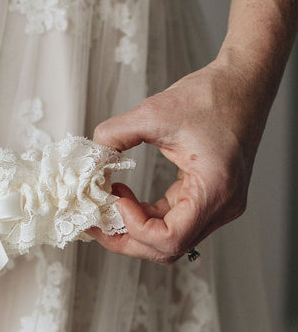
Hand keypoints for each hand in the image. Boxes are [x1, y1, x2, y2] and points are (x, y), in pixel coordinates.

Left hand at [88, 49, 274, 263]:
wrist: (242, 83)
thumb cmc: (210, 96)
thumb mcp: (153, 112)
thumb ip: (114, 136)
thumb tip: (90, 159)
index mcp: (215, 190)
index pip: (171, 238)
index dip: (134, 226)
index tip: (115, 199)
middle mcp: (221, 206)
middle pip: (167, 248)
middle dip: (125, 237)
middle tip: (94, 221)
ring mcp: (217, 205)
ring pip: (169, 239)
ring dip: (133, 229)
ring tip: (106, 207)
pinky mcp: (208, 198)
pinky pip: (173, 222)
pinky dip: (145, 217)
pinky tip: (124, 198)